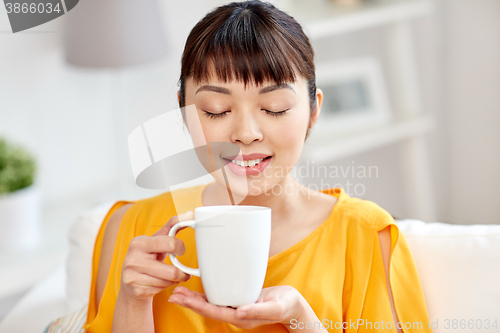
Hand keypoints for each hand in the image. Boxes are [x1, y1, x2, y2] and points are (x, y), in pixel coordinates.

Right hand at [119, 211, 193, 302]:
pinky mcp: (136, 290)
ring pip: (168, 281)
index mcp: (138, 242)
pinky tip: (162, 283)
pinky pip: (162, 289)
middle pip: (172, 270)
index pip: (170, 243)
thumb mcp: (157, 240)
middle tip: (184, 270)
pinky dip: (167, 287)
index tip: (180, 250)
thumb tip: (189, 214)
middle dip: (182, 272)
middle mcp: (133, 259)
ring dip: (175, 280)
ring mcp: (133, 276)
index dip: (181, 248)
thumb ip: (172, 227)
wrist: (130, 282)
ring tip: (173, 276)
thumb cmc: (147, 257)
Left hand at [168, 285, 306, 329]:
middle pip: (207, 308)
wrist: (293, 305)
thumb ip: (257, 310)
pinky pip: (218, 298)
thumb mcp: (274, 307)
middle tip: (173, 294)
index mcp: (241, 317)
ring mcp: (236, 307)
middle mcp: (235, 313)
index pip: (213, 311)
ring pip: (211, 304)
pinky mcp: (239, 299)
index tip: (182, 299)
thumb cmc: (285, 305)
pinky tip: (199, 289)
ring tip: (179, 292)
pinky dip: (206, 294)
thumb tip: (239, 311)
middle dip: (190, 302)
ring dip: (194, 299)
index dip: (196, 306)